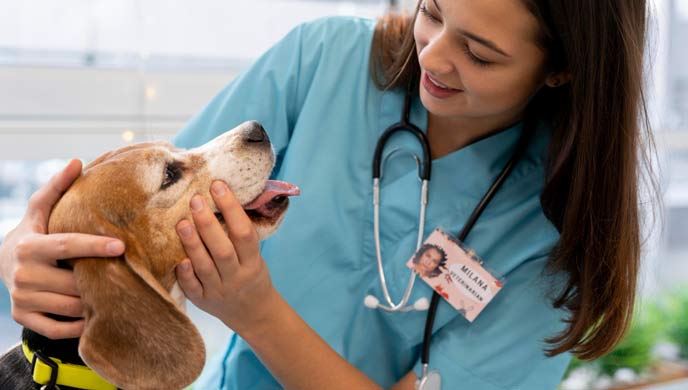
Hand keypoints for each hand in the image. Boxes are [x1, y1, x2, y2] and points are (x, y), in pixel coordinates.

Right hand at [0, 159, 124, 338]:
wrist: (1, 264)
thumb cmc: (33, 232)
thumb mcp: (40, 209)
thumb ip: (57, 187)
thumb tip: (77, 161)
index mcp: (30, 246)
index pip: (67, 246)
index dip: (94, 246)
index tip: (121, 246)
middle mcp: (23, 274)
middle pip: (73, 281)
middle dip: (99, 280)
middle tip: (126, 275)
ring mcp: (22, 298)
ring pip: (70, 306)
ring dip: (94, 302)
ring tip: (115, 293)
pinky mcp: (24, 317)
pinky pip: (59, 328)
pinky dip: (79, 325)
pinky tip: (96, 315)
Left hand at [175, 181, 278, 336]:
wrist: (252, 312)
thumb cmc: (251, 274)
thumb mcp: (255, 256)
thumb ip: (240, 236)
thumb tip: (220, 197)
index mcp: (253, 263)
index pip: (244, 233)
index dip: (232, 209)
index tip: (218, 186)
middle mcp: (237, 277)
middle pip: (223, 250)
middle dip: (208, 224)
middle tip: (195, 200)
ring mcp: (219, 291)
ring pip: (205, 267)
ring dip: (192, 244)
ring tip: (181, 222)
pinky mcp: (203, 301)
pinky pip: (193, 288)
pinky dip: (186, 274)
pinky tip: (179, 259)